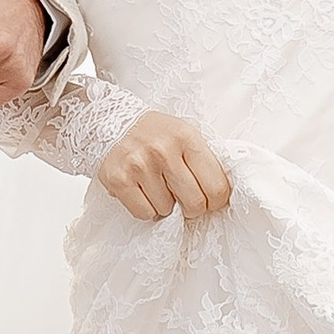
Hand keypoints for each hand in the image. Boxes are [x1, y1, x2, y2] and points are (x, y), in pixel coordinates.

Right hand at [96, 108, 232, 226]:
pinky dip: (146, 209)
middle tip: (185, 200)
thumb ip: (205, 160)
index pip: (216, 186)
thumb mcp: (185, 134)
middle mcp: (163, 151)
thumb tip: (221, 196)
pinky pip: (144, 213)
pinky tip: (144, 192)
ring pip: (166, 210)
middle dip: (192, 208)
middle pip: (194, 203)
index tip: (210, 200)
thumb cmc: (155, 133)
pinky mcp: (119, 180)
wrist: (112, 120)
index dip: (216, 201)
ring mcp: (139, 166)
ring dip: (165, 205)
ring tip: (158, 186)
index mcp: (187, 138)